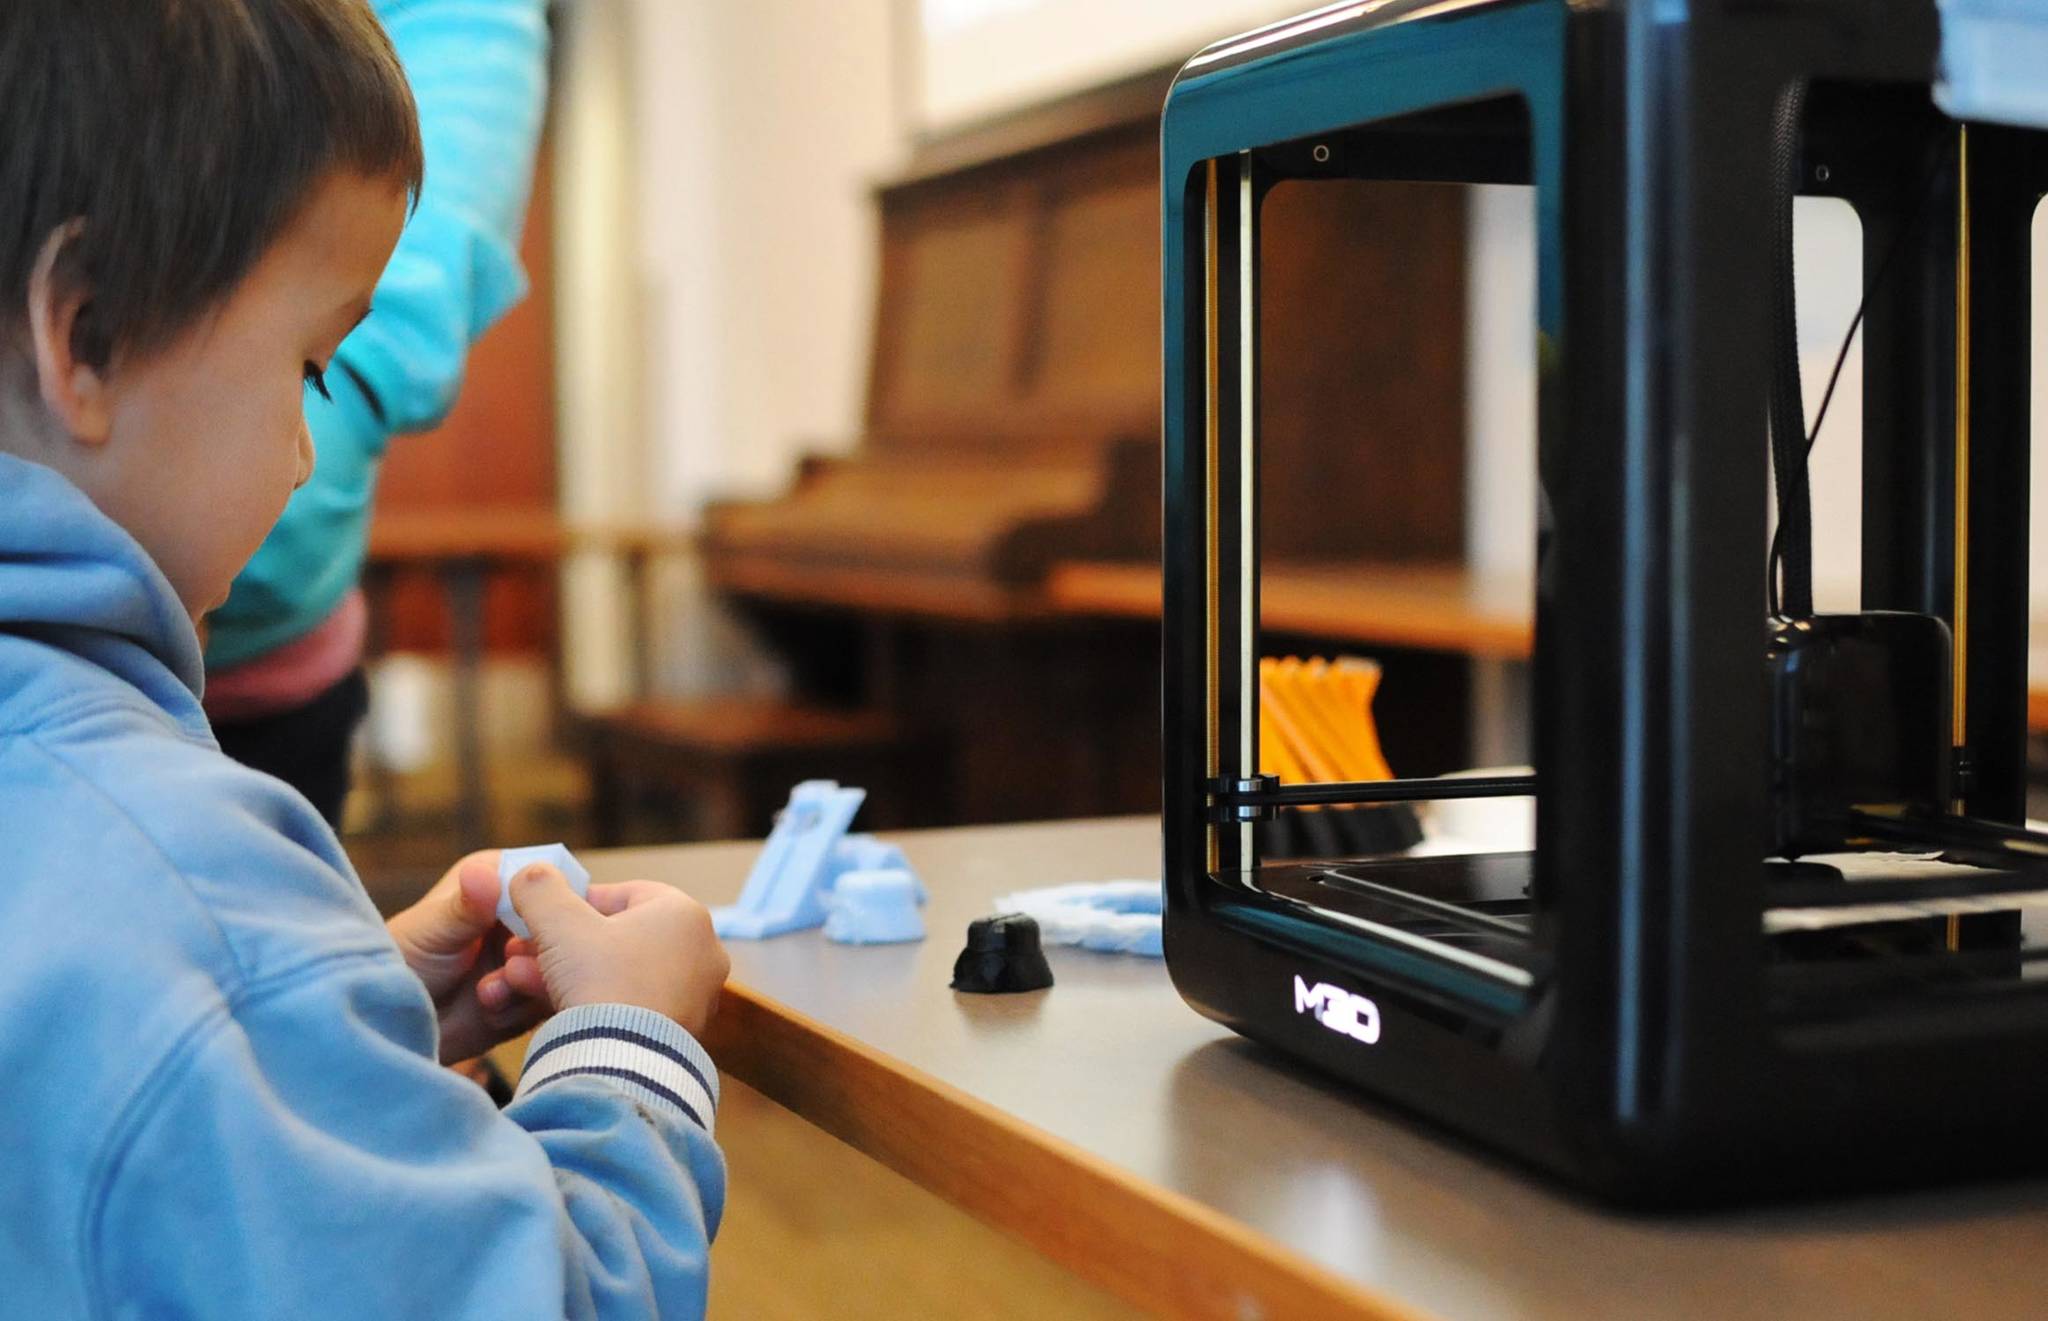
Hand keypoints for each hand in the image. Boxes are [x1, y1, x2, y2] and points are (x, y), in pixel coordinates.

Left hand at [386, 851, 551, 1062]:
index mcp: (497, 880)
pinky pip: (548, 999)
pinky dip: (524, 1007)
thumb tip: (483, 875)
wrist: (384, 1025)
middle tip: (516, 962)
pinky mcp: (527, 997)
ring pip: (562, 963)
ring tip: (491, 993)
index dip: (557, 895)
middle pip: (565, 921)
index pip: (549, 875)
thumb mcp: (431, 930)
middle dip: (547, 945)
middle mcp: (517, 917)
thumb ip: (465, 906)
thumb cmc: (394, 963)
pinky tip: (491, 1009)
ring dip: (532, 980)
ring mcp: (524, 958)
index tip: (548, 919)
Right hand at [507, 863, 729, 1036]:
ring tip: (521, 981)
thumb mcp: (559, 923)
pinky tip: (549, 1007)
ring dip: (566, 973)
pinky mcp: (679, 1031)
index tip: (541, 917)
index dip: (573, 903)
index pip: (622, 895)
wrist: (624, 1062)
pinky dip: (591, 1002)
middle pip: (615, 938)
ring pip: (616, 973)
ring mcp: (694, 995)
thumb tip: (529, 872)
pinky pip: (627, 1005)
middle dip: (560, 945)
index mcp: (684, 913)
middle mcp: (700, 951)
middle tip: (521, 952)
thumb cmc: (600, 980)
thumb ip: (540, 889)